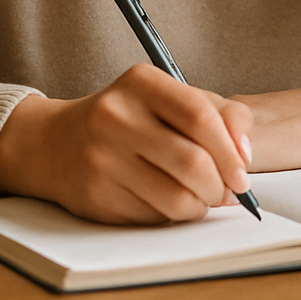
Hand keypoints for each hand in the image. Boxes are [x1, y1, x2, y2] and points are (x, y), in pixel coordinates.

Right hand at [0, 63, 253, 224]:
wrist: (55, 143)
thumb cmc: (130, 119)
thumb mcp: (172, 99)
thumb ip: (222, 115)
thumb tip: (245, 155)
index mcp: (142, 83)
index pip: (200, 116)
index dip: (230, 150)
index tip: (242, 172)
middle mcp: (116, 116)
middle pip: (193, 162)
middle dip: (220, 186)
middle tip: (226, 192)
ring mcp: (102, 157)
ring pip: (176, 198)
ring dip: (200, 206)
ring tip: (199, 198)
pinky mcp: (95, 195)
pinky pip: (153, 217)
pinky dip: (171, 216)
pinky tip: (166, 201)